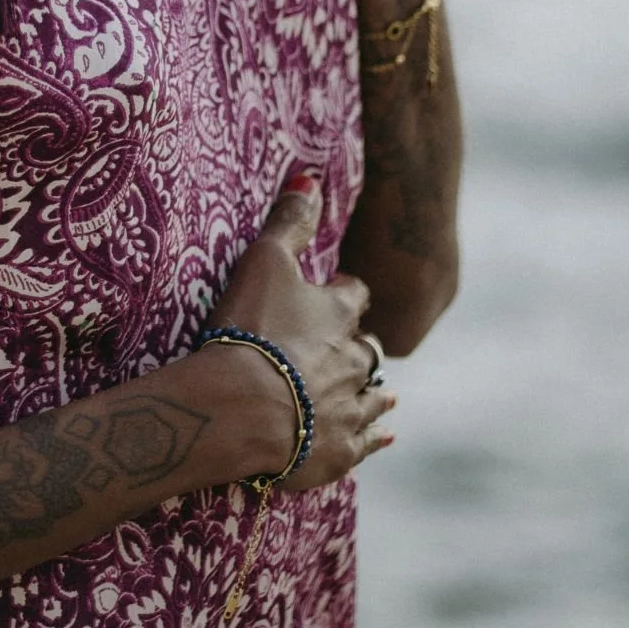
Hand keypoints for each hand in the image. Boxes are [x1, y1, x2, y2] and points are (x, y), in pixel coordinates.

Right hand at [210, 173, 395, 489]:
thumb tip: (310, 178)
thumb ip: (289, 221)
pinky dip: (376, 435)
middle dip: (360, 345)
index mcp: (338, 314)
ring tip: (384, 391)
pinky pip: (368, 441)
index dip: (345, 292)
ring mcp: (349, 407)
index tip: (339, 291)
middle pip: (366, 348)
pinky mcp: (339, 449)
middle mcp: (353, 360)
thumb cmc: (251, 328)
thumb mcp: (264, 261)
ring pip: (374, 395)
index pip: (354, 295)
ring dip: (375, 390)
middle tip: (352, 348)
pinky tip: (385, 434)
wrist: (243, 406)